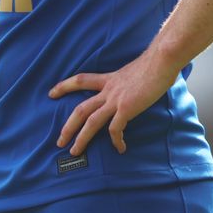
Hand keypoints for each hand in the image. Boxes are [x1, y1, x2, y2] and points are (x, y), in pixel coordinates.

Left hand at [48, 50, 177, 155]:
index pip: (81, 80)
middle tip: (59, 141)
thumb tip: (133, 88)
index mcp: (109, 79)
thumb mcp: (133, 71)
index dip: (64, 86)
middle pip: (80, 109)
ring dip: (81, 138)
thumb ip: (128, 82)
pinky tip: (120, 148)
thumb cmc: (154, 63)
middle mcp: (109, 90)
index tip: (52, 93)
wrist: (161, 61)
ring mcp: (116, 100)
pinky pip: (116, 129)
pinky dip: (116, 140)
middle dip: (68, 126)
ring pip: (91, 121)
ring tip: (74, 151)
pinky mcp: (127, 108)